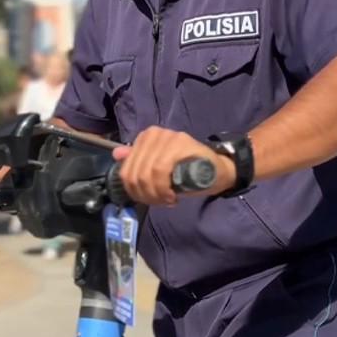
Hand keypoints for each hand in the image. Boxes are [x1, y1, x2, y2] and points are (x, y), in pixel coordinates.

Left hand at [113, 126, 235, 205]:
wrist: (219, 169)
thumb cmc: (188, 170)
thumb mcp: (159, 168)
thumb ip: (138, 161)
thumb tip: (117, 154)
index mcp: (146, 137)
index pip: (126, 169)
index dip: (135, 191)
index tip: (149, 199)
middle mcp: (154, 134)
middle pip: (136, 173)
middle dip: (146, 195)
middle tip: (161, 202)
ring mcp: (167, 136)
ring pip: (146, 173)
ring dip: (156, 194)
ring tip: (167, 199)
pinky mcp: (180, 143)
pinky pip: (160, 170)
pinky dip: (163, 189)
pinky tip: (173, 195)